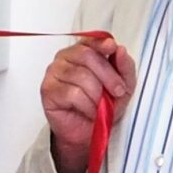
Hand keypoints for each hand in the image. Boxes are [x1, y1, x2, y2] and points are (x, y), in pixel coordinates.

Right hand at [40, 36, 135, 172]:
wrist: (89, 132)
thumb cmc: (102, 107)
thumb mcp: (123, 88)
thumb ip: (125, 68)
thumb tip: (121, 51)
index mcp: (82, 53)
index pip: (89, 39)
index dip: (100, 43)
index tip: (112, 48)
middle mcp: (65, 59)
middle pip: (86, 55)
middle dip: (108, 76)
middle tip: (118, 92)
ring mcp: (53, 73)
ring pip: (81, 76)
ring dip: (97, 96)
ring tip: (99, 106)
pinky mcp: (47, 90)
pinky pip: (72, 93)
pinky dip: (86, 105)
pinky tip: (87, 110)